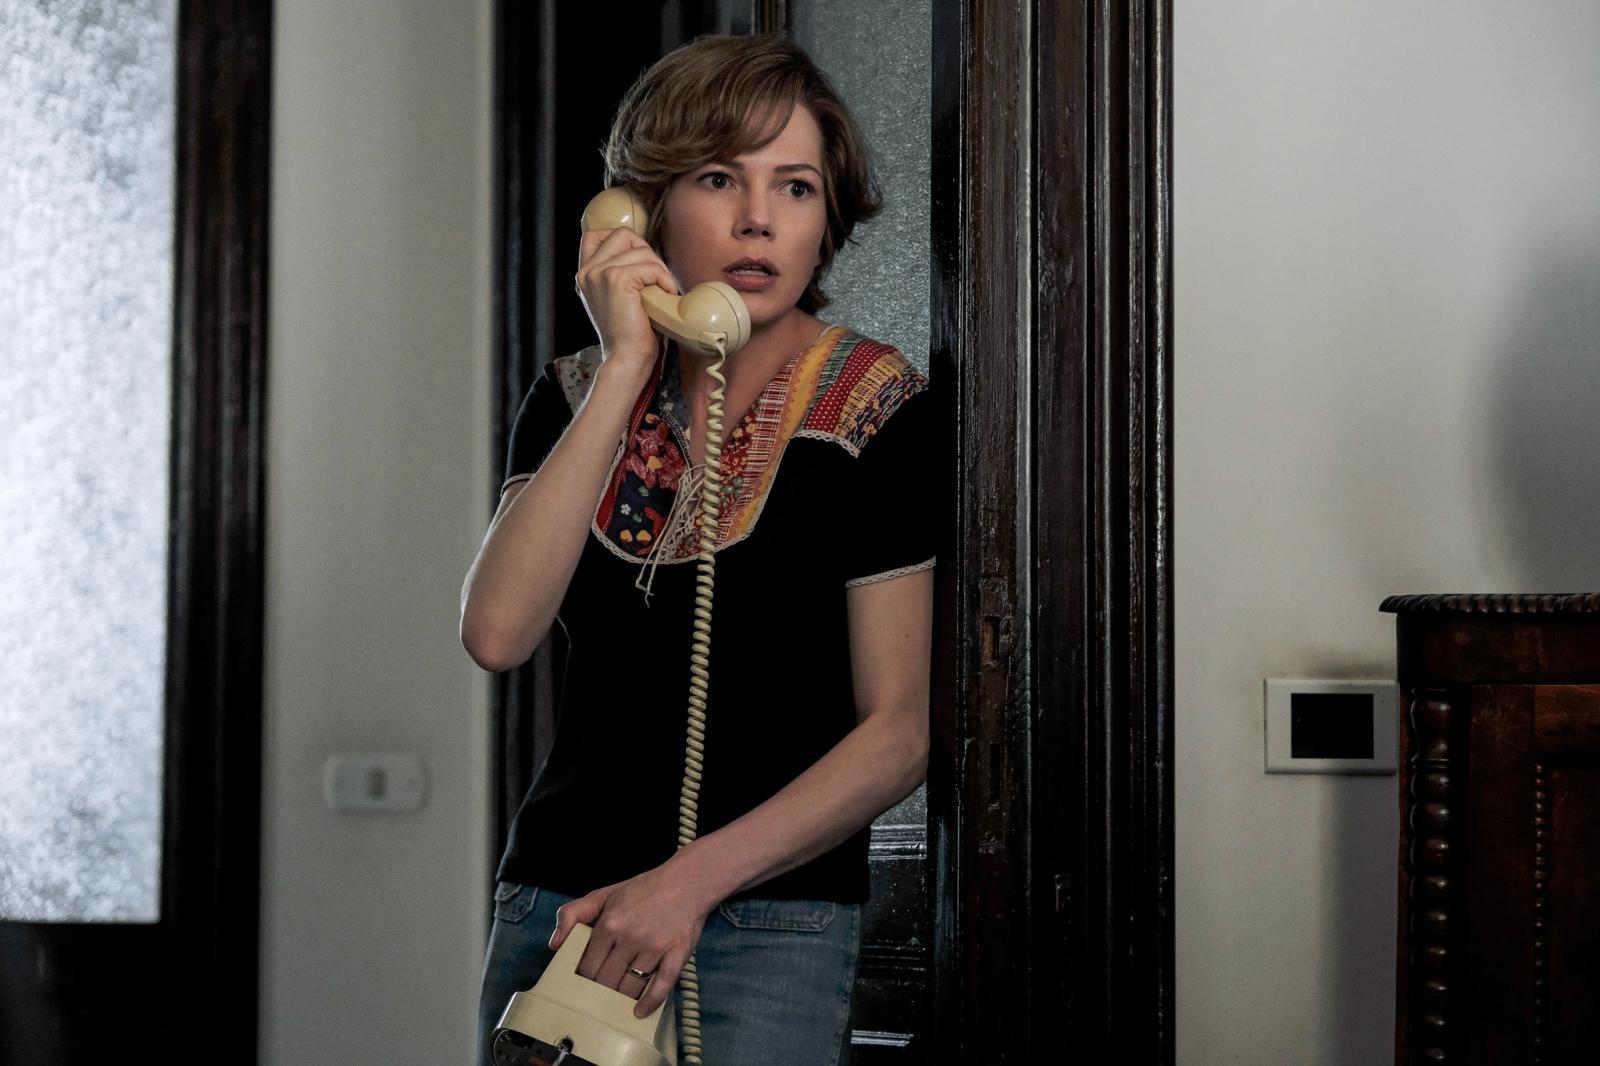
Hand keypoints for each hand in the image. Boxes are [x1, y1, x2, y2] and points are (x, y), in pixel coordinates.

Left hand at [548, 854, 715, 1018]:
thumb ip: (572, 914)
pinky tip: (640, 1011)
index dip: (583, 980)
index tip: (584, 986)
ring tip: (617, 1003)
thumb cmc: (645, 889)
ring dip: (621, 999)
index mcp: (609, 923)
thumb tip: (554, 944)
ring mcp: (655, 947)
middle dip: (600, 992)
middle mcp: (630, 937)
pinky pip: (662, 985)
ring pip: (631, 986)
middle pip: (606, 981)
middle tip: (599, 997)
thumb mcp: (604, 894)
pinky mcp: (677, 954)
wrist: (688, 881)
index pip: (588, 966)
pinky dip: (650, 1002)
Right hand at [576, 223, 679, 377]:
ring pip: (641, 249)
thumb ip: (619, 272)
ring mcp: (599, 273)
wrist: (626, 358)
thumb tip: (642, 248)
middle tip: (656, 280)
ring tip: (661, 291)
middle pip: (624, 234)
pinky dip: (664, 279)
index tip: (639, 260)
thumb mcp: (617, 296)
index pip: (595, 233)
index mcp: (585, 274)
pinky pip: (650, 266)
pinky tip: (665, 296)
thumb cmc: (630, 331)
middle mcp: (587, 270)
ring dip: (660, 269)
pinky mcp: (616, 279)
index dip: (622, 239)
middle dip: (647, 253)